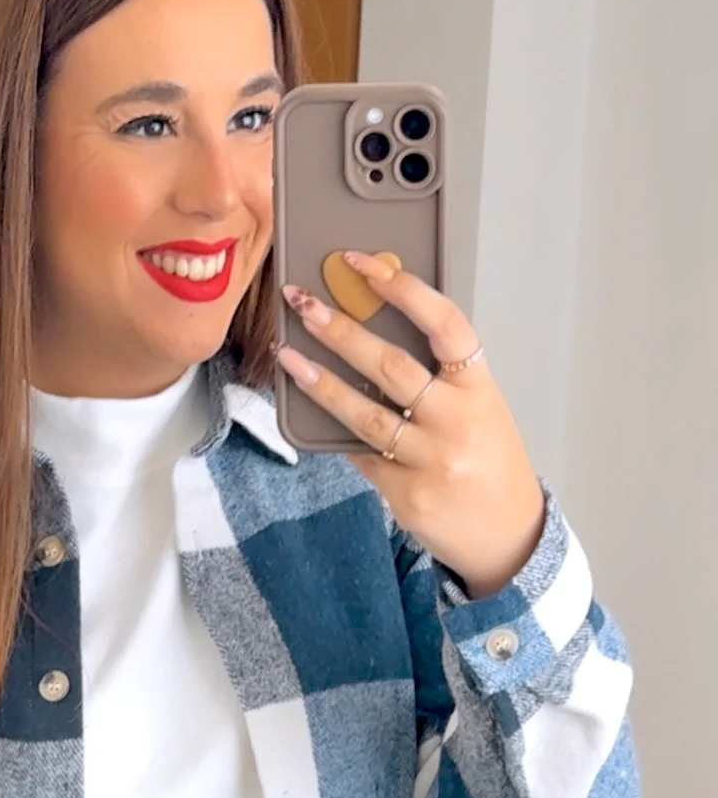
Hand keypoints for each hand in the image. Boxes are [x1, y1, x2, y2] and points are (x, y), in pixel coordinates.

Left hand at [277, 254, 545, 597]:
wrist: (508, 533)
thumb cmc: (490, 460)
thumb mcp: (480, 406)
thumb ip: (438, 374)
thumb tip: (371, 331)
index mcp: (479, 386)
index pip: (443, 323)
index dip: (402, 288)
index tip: (362, 264)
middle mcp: (457, 420)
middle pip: (391, 365)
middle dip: (340, 328)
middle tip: (303, 301)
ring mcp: (431, 460)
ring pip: (364, 414)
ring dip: (320, 380)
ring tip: (288, 354)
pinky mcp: (406, 494)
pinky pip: (361, 454)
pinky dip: (337, 433)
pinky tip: (312, 412)